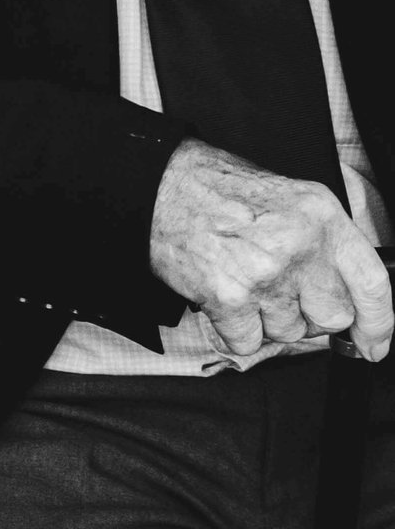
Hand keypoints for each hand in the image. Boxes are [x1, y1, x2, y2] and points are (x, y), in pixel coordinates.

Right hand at [148, 138, 390, 360]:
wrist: (156, 185)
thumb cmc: (216, 190)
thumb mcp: (288, 201)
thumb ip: (323, 244)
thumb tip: (345, 297)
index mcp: (320, 216)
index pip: (371, 284)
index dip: (378, 323)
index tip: (371, 344)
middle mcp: (299, 244)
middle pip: (330, 316)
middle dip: (307, 315)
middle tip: (279, 292)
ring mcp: (265, 273)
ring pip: (288, 332)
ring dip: (265, 319)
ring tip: (241, 280)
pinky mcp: (229, 297)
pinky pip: (248, 343)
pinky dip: (234, 330)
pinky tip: (221, 296)